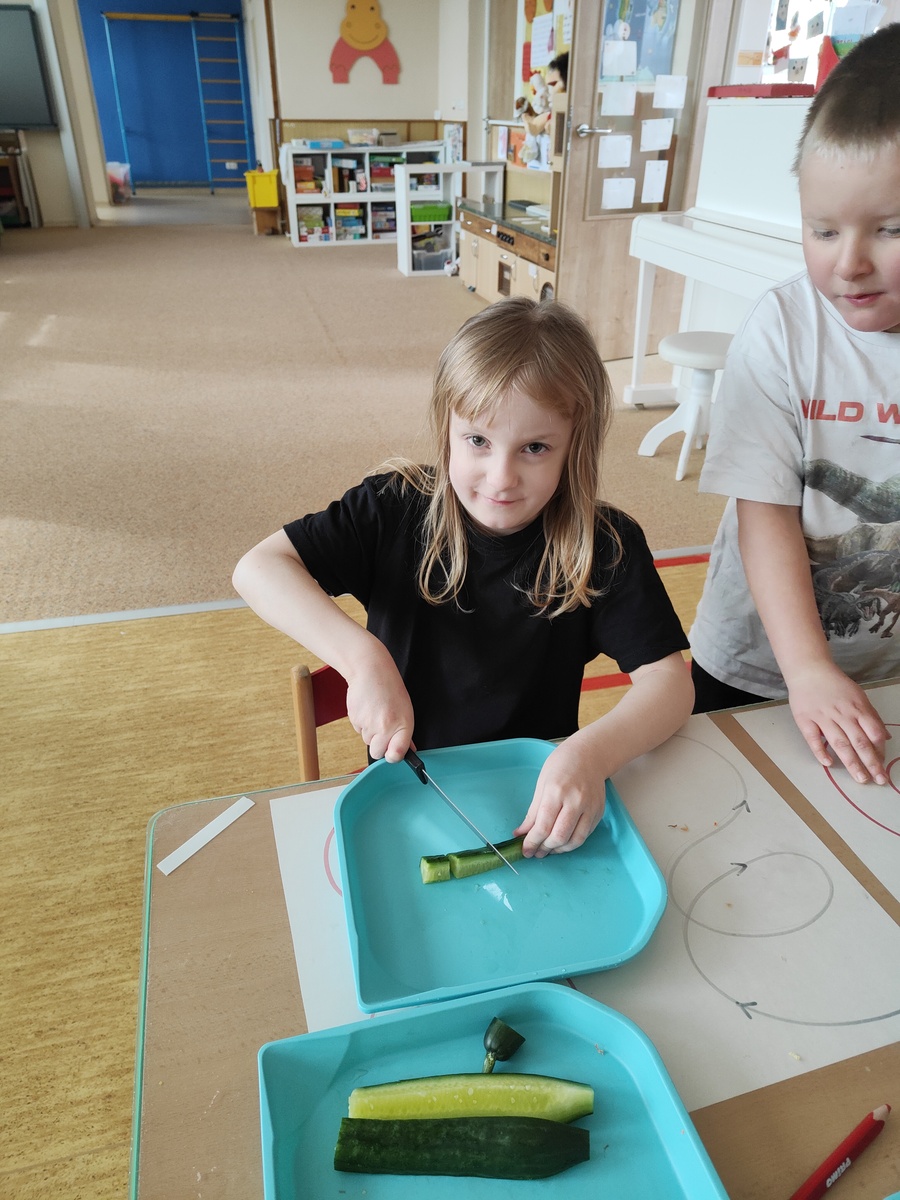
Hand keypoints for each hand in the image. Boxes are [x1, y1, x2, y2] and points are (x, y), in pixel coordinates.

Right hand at [345, 653, 413, 762]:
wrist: (371, 672)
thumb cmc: (390, 689)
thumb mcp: (405, 710)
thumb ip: (405, 733)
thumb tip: (409, 749)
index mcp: (402, 726)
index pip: (396, 755)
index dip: (393, 756)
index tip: (393, 752)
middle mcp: (385, 728)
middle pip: (377, 753)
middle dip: (379, 744)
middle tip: (383, 727)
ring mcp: (368, 725)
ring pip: (367, 741)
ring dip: (371, 731)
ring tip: (375, 712)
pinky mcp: (355, 720)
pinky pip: (358, 730)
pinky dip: (362, 723)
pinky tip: (367, 709)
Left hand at [513, 736, 606, 857]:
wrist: (590, 755)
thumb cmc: (562, 765)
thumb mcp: (541, 784)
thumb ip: (533, 812)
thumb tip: (521, 833)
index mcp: (556, 792)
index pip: (543, 826)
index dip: (532, 842)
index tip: (525, 850)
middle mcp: (575, 801)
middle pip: (559, 837)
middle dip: (545, 848)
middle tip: (535, 852)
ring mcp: (590, 808)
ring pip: (575, 841)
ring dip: (559, 850)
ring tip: (548, 850)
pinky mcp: (599, 812)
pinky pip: (585, 835)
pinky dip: (572, 843)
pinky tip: (561, 842)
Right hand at [786, 662, 889, 783]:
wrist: (809, 670)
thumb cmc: (834, 684)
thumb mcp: (858, 696)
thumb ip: (871, 717)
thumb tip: (886, 736)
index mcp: (857, 708)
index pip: (874, 733)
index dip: (880, 751)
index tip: (883, 765)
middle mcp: (842, 714)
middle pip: (860, 742)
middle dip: (871, 763)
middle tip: (879, 779)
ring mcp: (823, 717)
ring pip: (840, 743)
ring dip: (852, 763)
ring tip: (860, 778)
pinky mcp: (805, 719)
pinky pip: (813, 739)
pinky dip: (820, 752)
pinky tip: (828, 763)